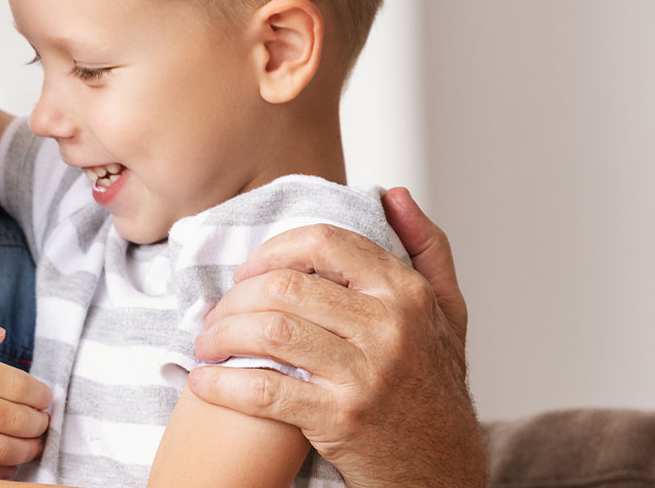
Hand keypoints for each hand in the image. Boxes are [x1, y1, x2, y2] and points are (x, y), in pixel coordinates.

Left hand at [184, 187, 486, 487]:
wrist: (441, 468)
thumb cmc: (435, 387)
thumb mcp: (449, 313)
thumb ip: (426, 248)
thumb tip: (393, 194)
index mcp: (406, 293)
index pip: (323, 243)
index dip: (272, 251)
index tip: (248, 273)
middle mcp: (390, 327)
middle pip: (286, 286)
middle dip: (236, 298)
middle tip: (215, 314)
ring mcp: (365, 374)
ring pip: (270, 332)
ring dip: (222, 335)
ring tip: (206, 344)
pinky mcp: (340, 419)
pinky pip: (265, 390)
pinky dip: (223, 384)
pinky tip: (205, 382)